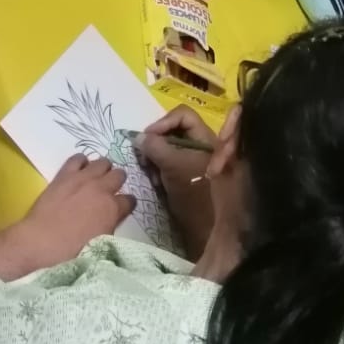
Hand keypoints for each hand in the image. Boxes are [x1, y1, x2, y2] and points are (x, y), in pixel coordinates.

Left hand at [14, 154, 136, 265]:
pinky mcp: (65, 174)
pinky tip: (78, 171)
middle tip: (108, 192)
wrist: (39, 243)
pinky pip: (78, 157)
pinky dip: (81, 163)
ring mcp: (83, 178)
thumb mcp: (100, 243)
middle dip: (116, 183)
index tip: (121, 209)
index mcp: (112, 208)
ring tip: (95, 179)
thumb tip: (111, 220)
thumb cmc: (71, 253)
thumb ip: (110, 226)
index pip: (130, 200)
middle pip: (120, 174)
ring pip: (103, 162)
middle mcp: (102, 188)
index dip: (126, 205)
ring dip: (102, 170)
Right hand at [137, 106, 219, 259]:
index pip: (183, 115)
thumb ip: (155, 147)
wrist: (203, 228)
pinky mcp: (185, 174)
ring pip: (169, 147)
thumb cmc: (193, 191)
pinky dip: (159, 168)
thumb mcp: (173, 165)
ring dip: (156, 156)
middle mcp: (201, 145)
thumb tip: (138, 137)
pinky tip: (157, 181)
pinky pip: (168, 162)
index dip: (164, 122)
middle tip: (144, 155)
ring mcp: (193, 160)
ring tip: (150, 170)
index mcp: (205, 137)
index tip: (148, 137)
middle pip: (174, 130)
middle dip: (156, 141)